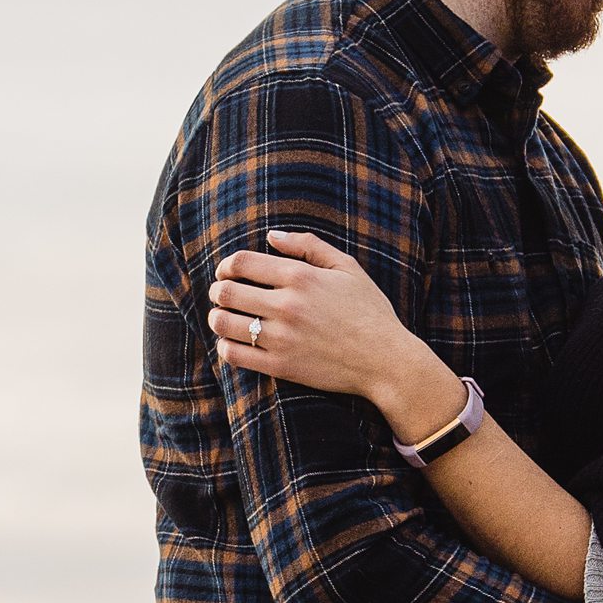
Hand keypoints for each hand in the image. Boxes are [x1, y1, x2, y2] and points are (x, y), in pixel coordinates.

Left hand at [207, 235, 439, 427]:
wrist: (386, 361)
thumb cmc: (369, 311)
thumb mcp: (346, 268)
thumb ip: (308, 245)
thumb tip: (271, 236)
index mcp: (300, 276)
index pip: (241, 263)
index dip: (225, 266)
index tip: (226, 272)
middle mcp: (287, 305)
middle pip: (227, 292)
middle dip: (217, 291)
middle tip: (221, 295)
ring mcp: (282, 338)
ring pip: (224, 323)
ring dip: (216, 318)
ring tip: (222, 318)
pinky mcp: (281, 366)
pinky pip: (234, 355)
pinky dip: (224, 346)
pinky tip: (232, 342)